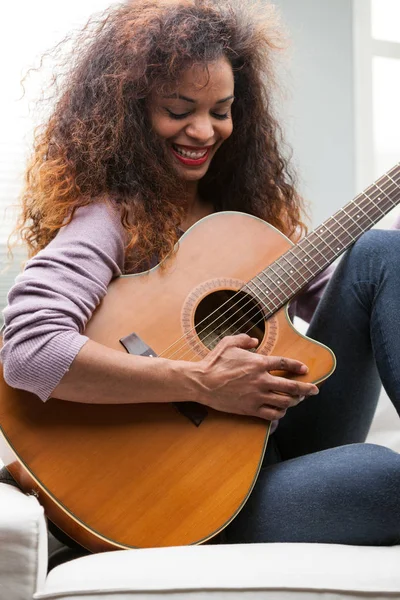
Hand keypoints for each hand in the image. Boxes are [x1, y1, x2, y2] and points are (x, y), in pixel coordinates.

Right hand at [190, 334, 318, 420]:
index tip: (305, 369)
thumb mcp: (228, 343)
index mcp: (259, 363)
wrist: (202, 382)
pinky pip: (272, 414)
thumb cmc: (214, 362)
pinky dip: (280, 413)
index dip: (298, 366)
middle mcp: (261, 380)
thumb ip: (244, 338)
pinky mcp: (250, 408)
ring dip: (294, 401)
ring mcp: (257, 396)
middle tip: (315, 390)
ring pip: (284, 401)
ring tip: (298, 400)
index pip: (285, 363)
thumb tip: (255, 339)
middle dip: (307, 389)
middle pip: (292, 386)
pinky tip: (282, 411)